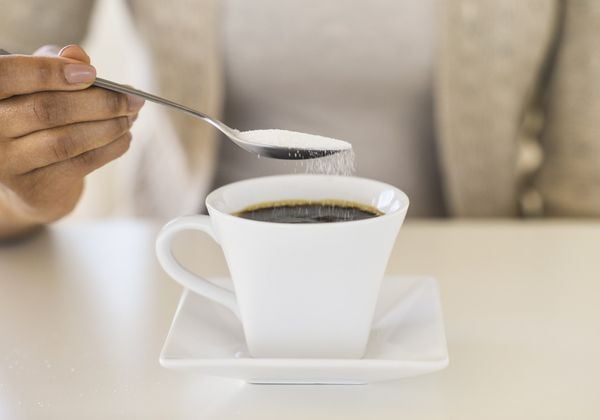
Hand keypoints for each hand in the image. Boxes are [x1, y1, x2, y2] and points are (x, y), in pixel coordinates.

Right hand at [0, 45, 143, 238]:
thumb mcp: (41, 84)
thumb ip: (56, 64)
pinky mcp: (33, 188)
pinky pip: (80, 163)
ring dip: (109, 127)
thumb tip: (77, 55)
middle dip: (99, 102)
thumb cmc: (37, 115)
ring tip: (131, 116)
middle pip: (47, 110)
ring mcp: (8, 163)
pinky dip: (111, 148)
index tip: (92, 74)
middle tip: (132, 98)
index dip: (50, 72)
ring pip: (67, 141)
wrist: (32, 177)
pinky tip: (125, 137)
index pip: (7, 75)